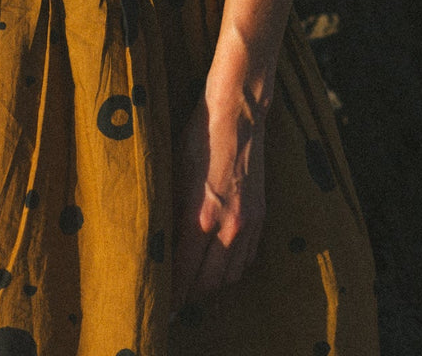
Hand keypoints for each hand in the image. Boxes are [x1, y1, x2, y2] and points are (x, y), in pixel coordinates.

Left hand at [170, 83, 266, 312]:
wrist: (237, 116)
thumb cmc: (198, 138)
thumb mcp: (174, 174)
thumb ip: (171, 214)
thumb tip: (161, 245)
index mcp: (200, 217)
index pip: (183, 272)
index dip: (172, 293)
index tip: (161, 307)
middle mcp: (226, 227)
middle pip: (208, 283)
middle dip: (190, 296)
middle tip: (176, 302)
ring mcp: (247, 223)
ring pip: (230, 276)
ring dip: (213, 286)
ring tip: (196, 287)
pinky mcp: (260, 216)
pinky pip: (247, 258)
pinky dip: (233, 268)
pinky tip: (220, 265)